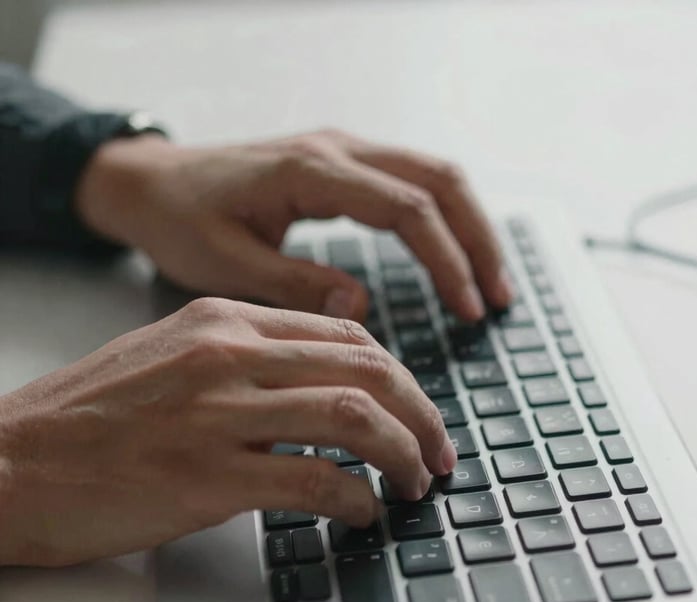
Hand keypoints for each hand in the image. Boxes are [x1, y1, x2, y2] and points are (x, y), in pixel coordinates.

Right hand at [0, 299, 455, 566]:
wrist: (10, 460)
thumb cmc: (91, 416)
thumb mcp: (173, 357)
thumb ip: (248, 362)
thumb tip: (321, 393)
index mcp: (223, 319)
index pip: (345, 334)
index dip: (397, 376)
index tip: (415, 410)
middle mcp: (228, 354)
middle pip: (366, 367)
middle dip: (421, 413)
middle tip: (439, 451)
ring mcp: (218, 412)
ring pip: (353, 415)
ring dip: (402, 452)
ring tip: (416, 483)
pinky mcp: (206, 475)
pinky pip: (313, 478)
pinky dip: (355, 497)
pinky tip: (363, 512)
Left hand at [75, 129, 512, 321]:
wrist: (152, 183)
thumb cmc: (181, 222)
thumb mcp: (225, 265)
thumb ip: (293, 285)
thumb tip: (360, 308)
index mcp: (310, 172)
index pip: (407, 209)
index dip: (447, 261)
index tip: (467, 310)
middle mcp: (337, 149)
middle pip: (439, 180)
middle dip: (479, 240)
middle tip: (497, 299)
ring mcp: (343, 151)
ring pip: (435, 176)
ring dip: (471, 228)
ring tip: (490, 284)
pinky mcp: (343, 165)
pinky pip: (412, 183)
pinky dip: (444, 220)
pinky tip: (454, 255)